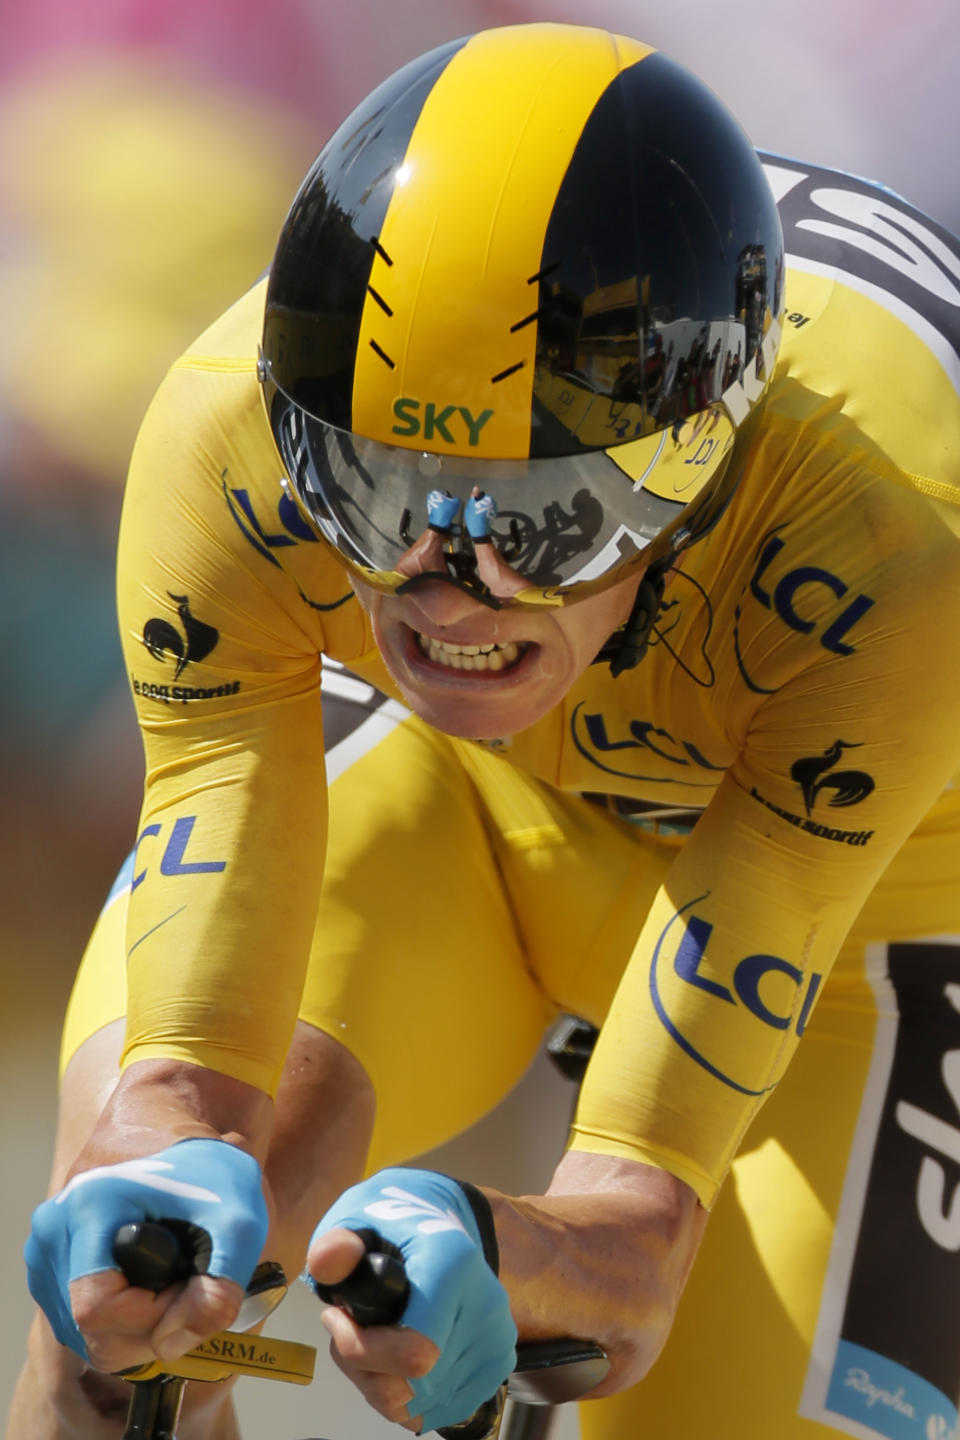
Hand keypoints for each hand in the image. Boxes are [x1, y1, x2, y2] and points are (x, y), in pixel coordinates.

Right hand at [25, 1138, 267, 1373]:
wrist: (174, 1137)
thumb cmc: (208, 1170)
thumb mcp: (239, 1214)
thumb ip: (222, 1280)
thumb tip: (171, 1344)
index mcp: (88, 1206)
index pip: (98, 1307)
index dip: (154, 1316)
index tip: (194, 1286)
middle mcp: (52, 1230)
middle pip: (92, 1330)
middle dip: (152, 1326)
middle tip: (191, 1287)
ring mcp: (44, 1250)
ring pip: (86, 1333)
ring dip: (139, 1327)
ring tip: (175, 1280)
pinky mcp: (48, 1267)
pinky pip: (81, 1323)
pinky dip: (122, 1320)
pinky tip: (151, 1284)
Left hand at [307, 1168, 516, 1432]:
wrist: (443, 1217)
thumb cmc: (397, 1218)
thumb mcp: (358, 1215)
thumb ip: (337, 1243)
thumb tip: (327, 1262)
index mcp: (453, 1266)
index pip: (416, 1351)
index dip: (363, 1350)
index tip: (336, 1318)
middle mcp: (486, 1308)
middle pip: (414, 1387)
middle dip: (363, 1367)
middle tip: (346, 1327)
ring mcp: (495, 1342)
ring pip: (422, 1406)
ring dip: (379, 1384)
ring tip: (367, 1338)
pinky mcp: (495, 1366)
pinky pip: (437, 1408)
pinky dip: (405, 1395)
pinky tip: (393, 1354)